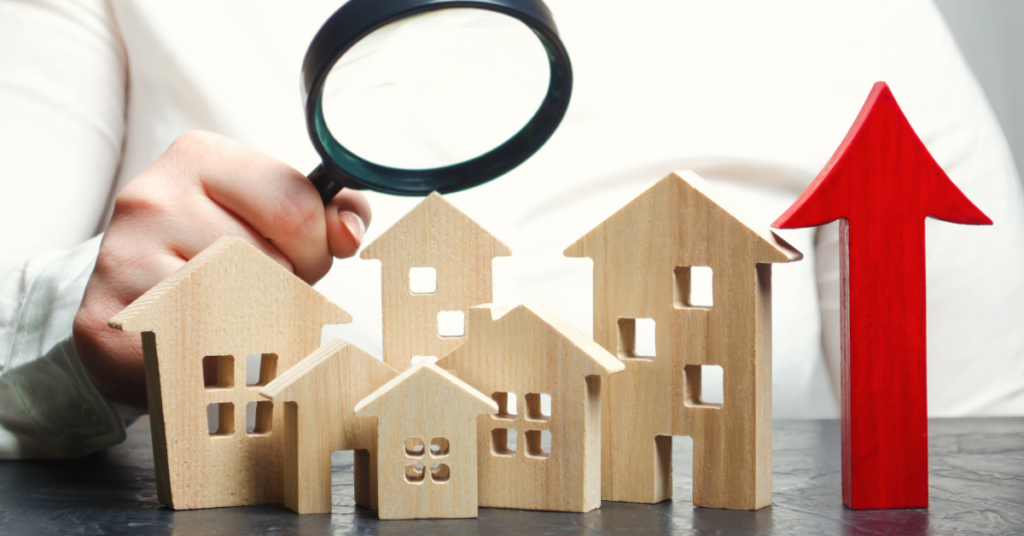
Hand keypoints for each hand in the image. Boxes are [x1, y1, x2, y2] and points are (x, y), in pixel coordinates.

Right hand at [72, 131, 370, 407]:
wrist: (131, 305)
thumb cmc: (221, 254)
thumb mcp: (275, 216)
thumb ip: (328, 213)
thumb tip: (348, 233)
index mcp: (200, 156)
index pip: (296, 205)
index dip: (315, 246)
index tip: (299, 255)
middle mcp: (153, 196)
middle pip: (273, 260)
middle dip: (289, 286)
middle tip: (264, 289)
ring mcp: (125, 256)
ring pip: (242, 306)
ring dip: (257, 321)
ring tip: (231, 310)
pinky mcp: (110, 320)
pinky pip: (204, 345)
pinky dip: (220, 353)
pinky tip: (204, 338)